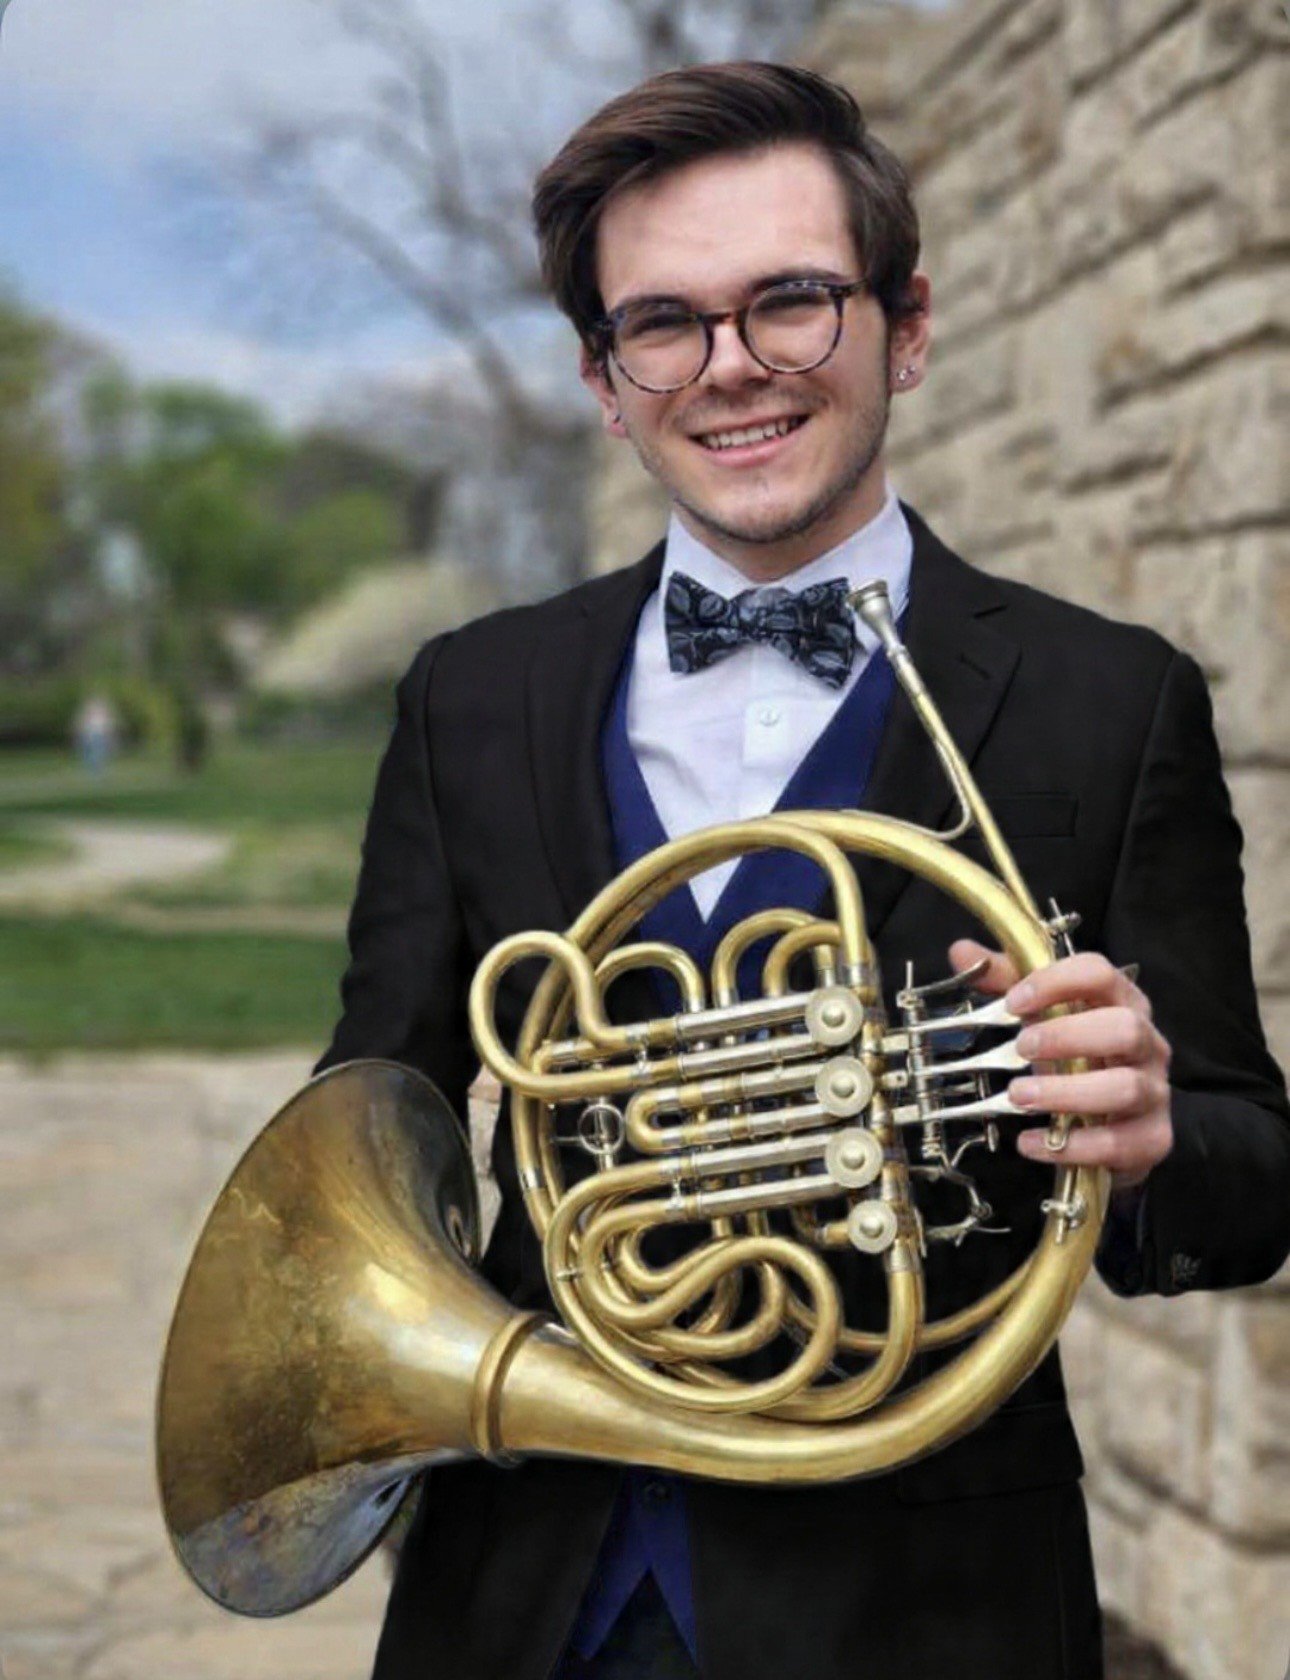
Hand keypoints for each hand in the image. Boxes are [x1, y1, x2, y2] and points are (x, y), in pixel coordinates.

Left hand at [949, 939, 1173, 1192]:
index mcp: (1122, 1003)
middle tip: (1021, 1047)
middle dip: (1069, 1036)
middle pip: (1124, 1029)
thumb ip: (1006, 982)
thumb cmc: (1075, 1058)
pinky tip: (1031, 1142)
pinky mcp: (1152, 1138)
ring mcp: (1154, 1092)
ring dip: (1067, 1092)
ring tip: (1018, 1096)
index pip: (1101, 974)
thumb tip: (962, 952)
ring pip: (1125, 1087)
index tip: (1013, 1001)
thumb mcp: (1042, 1016)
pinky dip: (1073, 1145)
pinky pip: (1120, 1143)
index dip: (1057, 981)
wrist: (1108, 1123)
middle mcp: (1146, 1044)